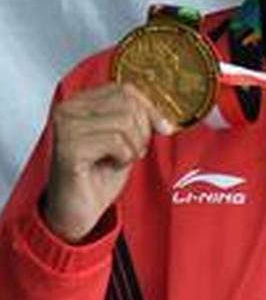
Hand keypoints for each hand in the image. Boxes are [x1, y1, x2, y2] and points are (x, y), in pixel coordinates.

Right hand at [45, 82, 174, 242]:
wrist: (79, 209)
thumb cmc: (99, 175)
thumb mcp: (127, 140)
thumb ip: (140, 120)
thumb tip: (165, 119)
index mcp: (80, 102)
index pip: (126, 90)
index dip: (150, 109)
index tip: (162, 129)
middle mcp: (68, 109)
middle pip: (128, 104)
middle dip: (142, 131)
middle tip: (131, 151)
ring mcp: (65, 127)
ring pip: (124, 122)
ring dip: (133, 147)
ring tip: (118, 159)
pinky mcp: (68, 148)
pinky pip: (116, 142)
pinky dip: (123, 157)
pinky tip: (110, 166)